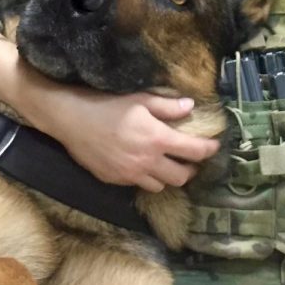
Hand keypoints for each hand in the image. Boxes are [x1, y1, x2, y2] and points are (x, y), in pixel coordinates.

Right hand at [38, 86, 220, 193]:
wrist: (70, 120)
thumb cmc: (106, 105)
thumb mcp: (140, 99)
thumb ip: (168, 106)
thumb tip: (190, 108)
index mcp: (157, 139)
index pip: (194, 151)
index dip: (208, 149)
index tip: (214, 145)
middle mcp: (147, 161)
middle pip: (181, 176)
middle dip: (190, 169)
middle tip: (189, 158)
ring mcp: (131, 174)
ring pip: (161, 185)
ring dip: (168, 176)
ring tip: (166, 164)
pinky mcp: (116, 180)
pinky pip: (139, 185)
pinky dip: (147, 178)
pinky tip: (143, 166)